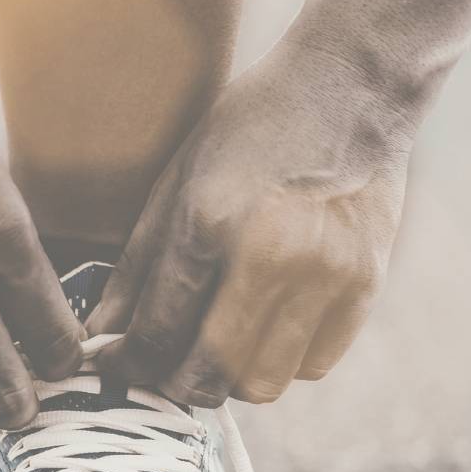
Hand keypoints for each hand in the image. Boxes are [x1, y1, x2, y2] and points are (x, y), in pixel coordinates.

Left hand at [86, 38, 416, 404]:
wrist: (350, 87)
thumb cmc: (251, 127)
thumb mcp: (178, 180)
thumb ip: (139, 264)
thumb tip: (104, 330)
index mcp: (210, 223)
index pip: (158, 329)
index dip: (127, 363)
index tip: (112, 367)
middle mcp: (271, 257)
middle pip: (212, 373)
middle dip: (174, 384)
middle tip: (159, 371)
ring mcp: (326, 275)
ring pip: (264, 383)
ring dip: (229, 381)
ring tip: (212, 352)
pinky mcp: (367, 284)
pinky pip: (312, 364)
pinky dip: (280, 363)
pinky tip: (263, 332)